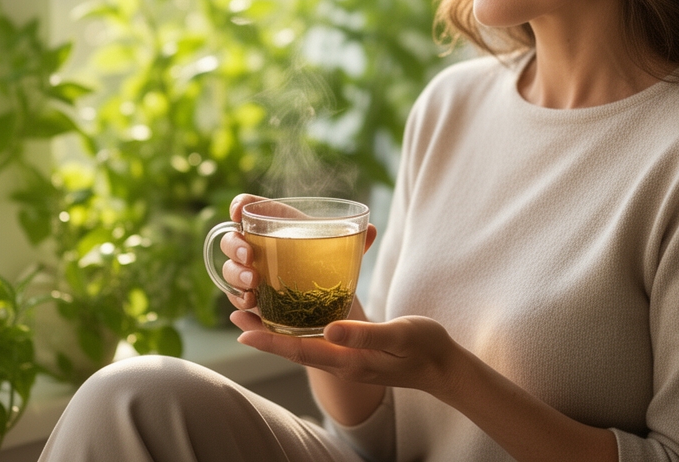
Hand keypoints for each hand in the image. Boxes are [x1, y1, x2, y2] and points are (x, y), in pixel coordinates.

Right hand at [220, 193, 377, 312]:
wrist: (327, 299)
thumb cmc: (327, 262)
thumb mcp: (340, 250)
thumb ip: (353, 240)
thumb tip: (370, 230)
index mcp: (275, 223)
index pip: (248, 206)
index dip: (240, 205)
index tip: (239, 211)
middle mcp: (257, 246)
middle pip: (231, 239)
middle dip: (235, 246)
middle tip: (249, 257)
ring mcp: (250, 273)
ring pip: (229, 271)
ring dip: (236, 276)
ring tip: (252, 285)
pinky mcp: (252, 299)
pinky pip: (237, 300)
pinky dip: (239, 304)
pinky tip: (248, 309)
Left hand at [230, 310, 461, 396]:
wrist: (443, 366)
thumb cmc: (424, 347)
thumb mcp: (399, 334)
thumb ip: (365, 334)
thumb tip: (329, 329)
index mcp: (349, 360)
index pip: (300, 351)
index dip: (269, 342)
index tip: (241, 331)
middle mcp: (342, 362)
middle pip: (293, 350)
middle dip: (263, 335)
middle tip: (235, 314)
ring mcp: (347, 360)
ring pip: (302, 346)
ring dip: (275, 332)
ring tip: (252, 313)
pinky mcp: (352, 352)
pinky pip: (316, 343)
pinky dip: (296, 331)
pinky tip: (290, 317)